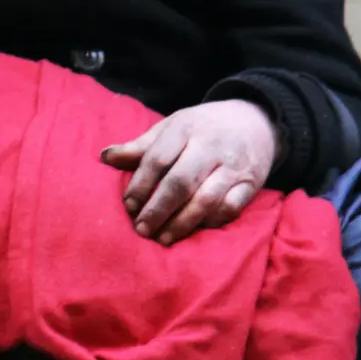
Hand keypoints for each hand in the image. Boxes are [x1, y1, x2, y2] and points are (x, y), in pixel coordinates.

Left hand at [99, 99, 280, 245]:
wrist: (256, 121)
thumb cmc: (203, 127)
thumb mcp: (172, 128)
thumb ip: (140, 147)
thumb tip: (104, 157)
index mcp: (185, 128)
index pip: (157, 159)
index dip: (140, 185)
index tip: (128, 206)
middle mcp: (210, 146)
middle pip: (181, 182)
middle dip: (158, 209)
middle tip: (141, 229)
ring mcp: (233, 166)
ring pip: (206, 199)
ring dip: (182, 223)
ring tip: (163, 238)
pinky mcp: (251, 184)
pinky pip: (230, 209)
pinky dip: (210, 223)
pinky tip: (193, 231)